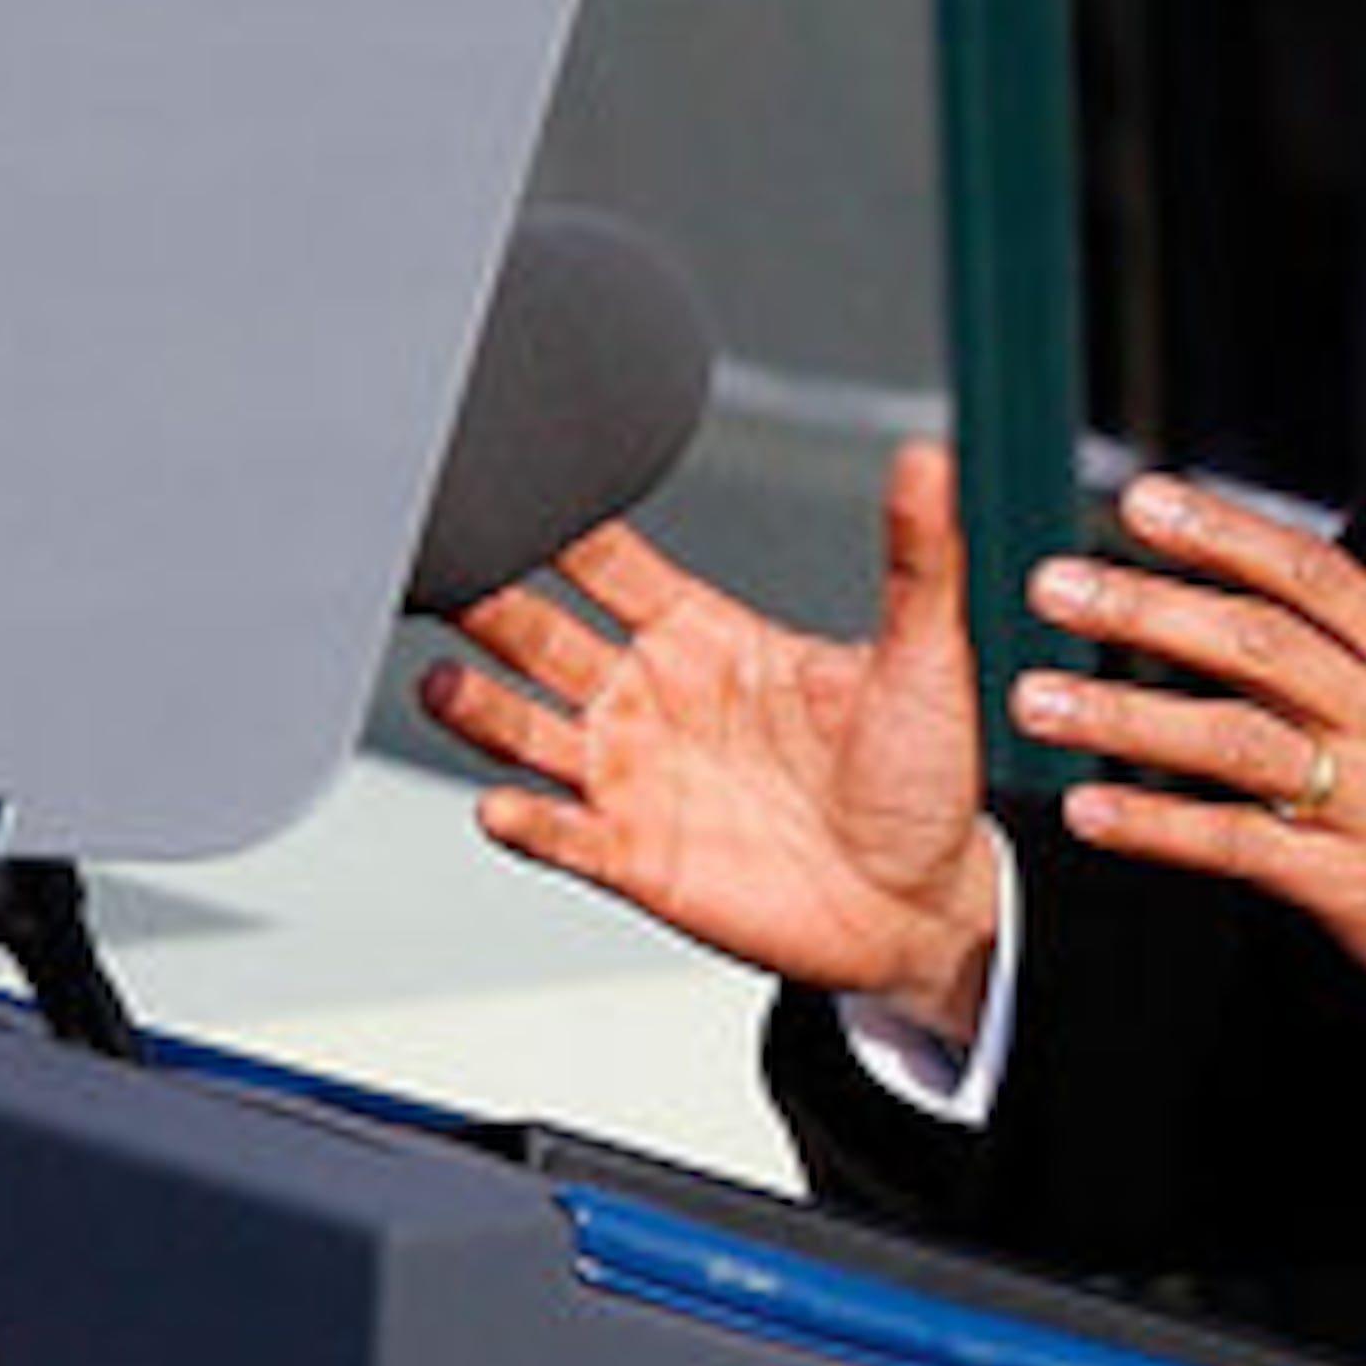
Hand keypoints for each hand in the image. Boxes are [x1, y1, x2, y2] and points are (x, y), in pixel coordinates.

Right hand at [418, 438, 1002, 1046]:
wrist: (922, 904)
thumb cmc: (922, 777)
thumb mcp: (926, 655)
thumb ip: (915, 557)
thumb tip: (926, 460)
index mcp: (707, 637)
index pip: (610, 566)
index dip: (560, 529)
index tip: (514, 486)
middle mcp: (654, 699)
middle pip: (542, 637)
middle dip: (491, 607)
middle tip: (447, 574)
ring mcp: (635, 777)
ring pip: (527, 731)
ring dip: (479, 710)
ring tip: (440, 685)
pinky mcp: (633, 858)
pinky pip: (561, 835)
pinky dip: (525, 823)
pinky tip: (502, 806)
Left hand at [1013, 469, 1365, 1071]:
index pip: (1317, 579)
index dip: (1226, 534)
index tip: (1142, 502)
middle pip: (1263, 646)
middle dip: (1151, 609)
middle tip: (1056, 587)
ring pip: (1242, 743)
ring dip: (1131, 717)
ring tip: (1041, 698)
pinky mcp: (1364, 893)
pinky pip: (1248, 849)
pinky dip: (1165, 828)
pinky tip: (1094, 811)